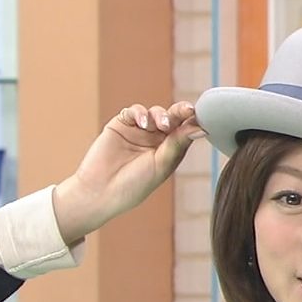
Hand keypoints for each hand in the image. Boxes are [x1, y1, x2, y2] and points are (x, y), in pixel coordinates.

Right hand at [55, 101, 205, 243]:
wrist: (100, 191)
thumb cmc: (133, 185)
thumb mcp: (161, 165)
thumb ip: (178, 143)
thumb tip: (201, 128)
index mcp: (169, 151)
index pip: (185, 131)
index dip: (193, 122)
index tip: (201, 117)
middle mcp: (155, 140)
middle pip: (173, 118)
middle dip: (180, 112)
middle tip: (187, 110)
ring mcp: (138, 131)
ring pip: (155, 112)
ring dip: (161, 115)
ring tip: (161, 125)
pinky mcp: (121, 124)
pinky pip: (134, 111)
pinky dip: (140, 113)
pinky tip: (142, 124)